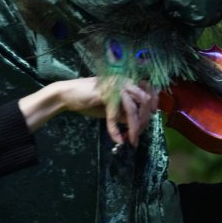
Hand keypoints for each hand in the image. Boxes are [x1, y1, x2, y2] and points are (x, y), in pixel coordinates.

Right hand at [19, 77, 158, 146]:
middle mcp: (123, 81)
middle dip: (144, 120)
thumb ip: (125, 113)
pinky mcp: (105, 94)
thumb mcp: (112, 108)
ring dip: (134, 127)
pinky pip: (115, 114)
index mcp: (127, 82)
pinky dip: (116, 130)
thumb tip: (138, 125)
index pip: (148, 90)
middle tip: (138, 134)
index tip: (154, 116)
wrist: (67, 95)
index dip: (154, 103)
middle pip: (144, 100)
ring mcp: (114, 86)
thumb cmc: (89, 100)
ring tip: (131, 141)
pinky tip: (117, 140)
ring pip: (132, 109)